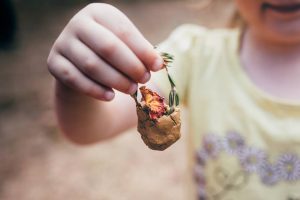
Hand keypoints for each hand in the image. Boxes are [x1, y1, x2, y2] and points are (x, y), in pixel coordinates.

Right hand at [47, 3, 162, 100]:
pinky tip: (110, 96)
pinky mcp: (54, 63)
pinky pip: (75, 79)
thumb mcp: (126, 48)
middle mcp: (79, 24)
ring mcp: (63, 43)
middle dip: (130, 66)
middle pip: (108, 47)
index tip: (158, 67)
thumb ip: (141, 53)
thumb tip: (158, 64)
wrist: (82, 65)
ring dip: (116, 80)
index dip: (143, 50)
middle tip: (145, 80)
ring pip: (92, 65)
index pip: (124, 31)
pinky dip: (95, 90)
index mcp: (99, 13)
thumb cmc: (111, 55)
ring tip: (132, 89)